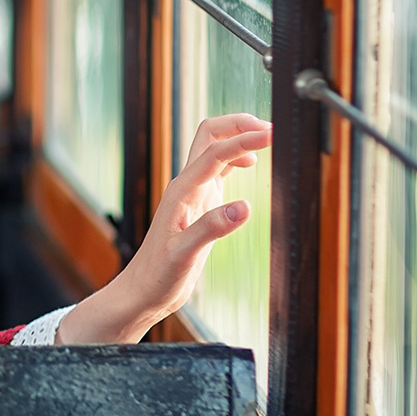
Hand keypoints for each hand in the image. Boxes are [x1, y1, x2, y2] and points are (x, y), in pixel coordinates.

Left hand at [58, 113, 272, 343]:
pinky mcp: (200, 204)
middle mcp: (186, 186)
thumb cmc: (159, 276)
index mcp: (182, 192)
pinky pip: (218, 169)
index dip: (244, 140)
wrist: (144, 291)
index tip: (272, 134)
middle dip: (238, 124)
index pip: (216, 153)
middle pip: (210, 136)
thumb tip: (244, 207)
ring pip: (214, 148)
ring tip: (267, 138)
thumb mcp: (185, 255)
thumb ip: (212, 229)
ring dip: (238, 137)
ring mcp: (193, 193)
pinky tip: (252, 164)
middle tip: (270, 128)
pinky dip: (236, 158)